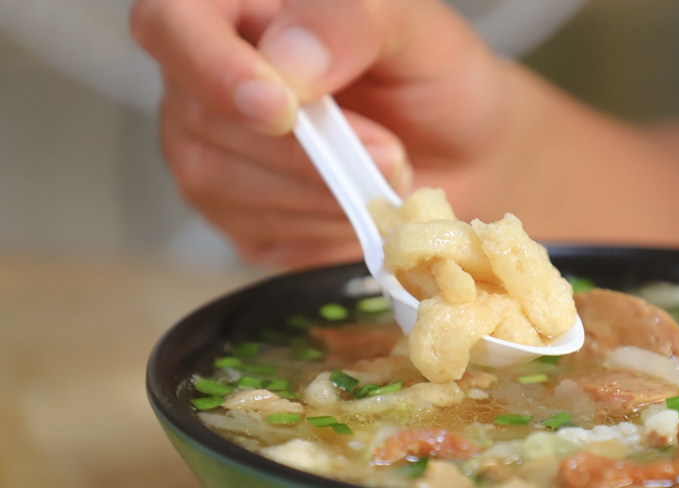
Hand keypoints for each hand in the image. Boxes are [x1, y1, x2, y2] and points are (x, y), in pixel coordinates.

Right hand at [131, 0, 517, 268]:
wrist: (467, 158)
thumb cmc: (437, 81)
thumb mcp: (416, 31)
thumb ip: (351, 22)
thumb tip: (286, 64)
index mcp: (239, 14)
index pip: (170, 24)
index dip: (212, 67)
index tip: (280, 109)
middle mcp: (209, 83)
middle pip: (200, 120)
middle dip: (301, 152)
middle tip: (386, 153)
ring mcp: (217, 155)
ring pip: (220, 184)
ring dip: (316, 193)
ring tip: (386, 175)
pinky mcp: (242, 220)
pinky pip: (257, 235)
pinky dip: (321, 228)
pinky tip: (361, 208)